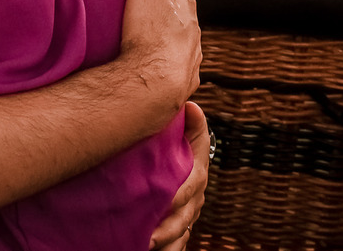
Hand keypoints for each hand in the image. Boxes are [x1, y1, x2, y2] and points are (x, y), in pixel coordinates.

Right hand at [118, 0, 201, 122]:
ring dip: (172, 17)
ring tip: (158, 14)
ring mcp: (189, 49)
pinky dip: (172, 46)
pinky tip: (163, 52)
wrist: (156, 84)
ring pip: (183, 27)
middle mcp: (191, 23)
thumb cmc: (149, 32)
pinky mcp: (182, 73)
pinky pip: (178, 54)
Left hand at [149, 102, 209, 249]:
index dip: (179, 196)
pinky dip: (167, 249)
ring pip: (179, 235)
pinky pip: (175, 244)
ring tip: (146, 247)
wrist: (184, 169)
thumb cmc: (183, 149)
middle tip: (148, 237)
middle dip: (168, 229)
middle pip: (183, 219)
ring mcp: (186, 217)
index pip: (190, 188)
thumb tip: (191, 105)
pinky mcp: (176, 229)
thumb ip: (192, 125)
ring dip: (166, 243)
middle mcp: (193, 200)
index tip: (166, 201)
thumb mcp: (191, 137)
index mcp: (197, 177)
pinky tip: (145, 249)